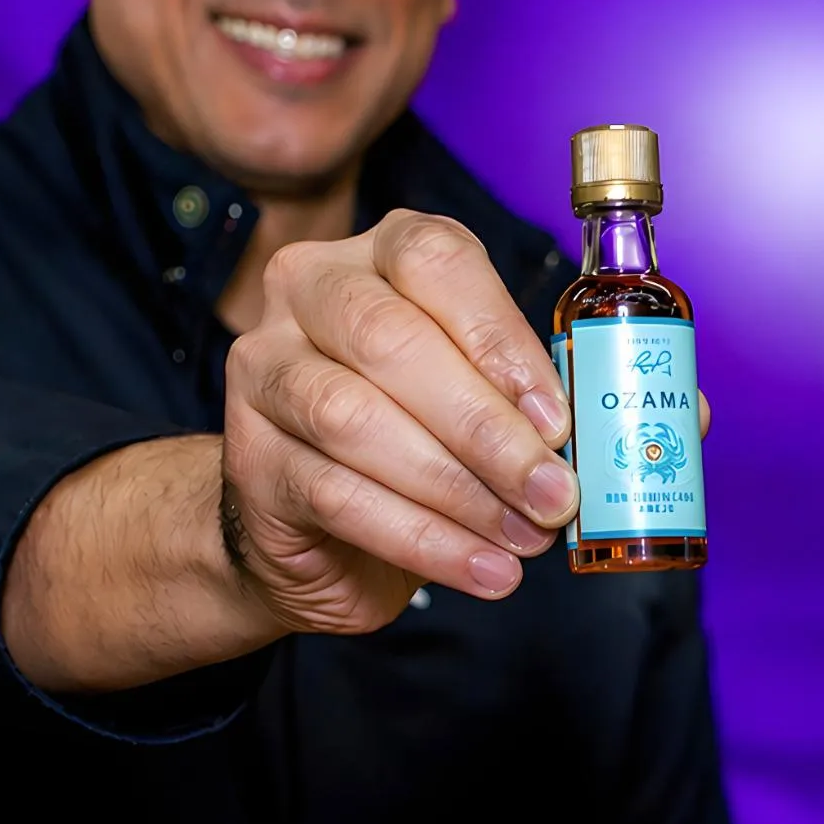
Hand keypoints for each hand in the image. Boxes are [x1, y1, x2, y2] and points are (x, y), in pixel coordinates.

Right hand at [224, 211, 575, 633]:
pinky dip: (422, 540)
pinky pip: (337, 496)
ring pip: (356, 420)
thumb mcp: (470, 389)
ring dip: (458, 490)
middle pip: (392, 343)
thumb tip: (574, 437)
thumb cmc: (413, 432)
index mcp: (379, 254)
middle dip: (486, 429)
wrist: (312, 522)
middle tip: (555, 494)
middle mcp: (308, 292)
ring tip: (525, 537)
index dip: (500, 339)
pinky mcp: (249, 457)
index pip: (435, 261)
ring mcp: (265, 371)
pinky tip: (482, 569)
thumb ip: (514, 389)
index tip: (557, 419)